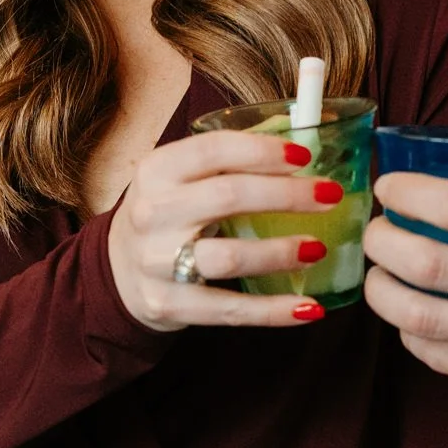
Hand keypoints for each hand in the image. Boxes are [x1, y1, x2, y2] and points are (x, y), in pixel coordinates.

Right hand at [108, 129, 343, 332]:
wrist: (117, 269)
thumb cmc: (168, 214)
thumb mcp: (181, 178)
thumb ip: (230, 161)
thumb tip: (299, 136)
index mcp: (157, 171)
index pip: (213, 150)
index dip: (263, 151)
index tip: (306, 157)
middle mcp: (152, 213)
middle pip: (228, 198)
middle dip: (287, 195)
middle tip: (329, 196)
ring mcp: (157, 263)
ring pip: (228, 258)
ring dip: (279, 253)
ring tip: (317, 249)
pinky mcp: (168, 305)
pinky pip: (229, 309)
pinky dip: (273, 311)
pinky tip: (309, 307)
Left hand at [363, 176, 447, 437]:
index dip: (409, 192)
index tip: (392, 187)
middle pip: (425, 260)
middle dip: (382, 240)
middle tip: (377, 230)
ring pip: (419, 315)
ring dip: (382, 290)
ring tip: (379, 273)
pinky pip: (439, 356)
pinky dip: (411, 332)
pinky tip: (411, 314)